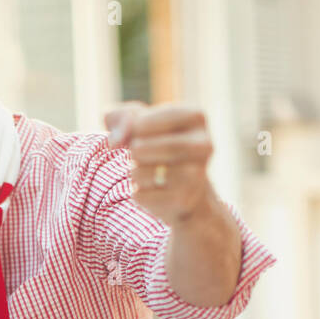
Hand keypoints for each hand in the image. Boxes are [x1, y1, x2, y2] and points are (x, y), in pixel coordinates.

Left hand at [104, 101, 215, 223]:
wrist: (184, 186)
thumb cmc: (156, 143)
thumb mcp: (137, 122)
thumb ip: (122, 118)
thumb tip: (115, 141)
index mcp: (196, 117)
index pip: (149, 121)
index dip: (133, 129)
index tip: (136, 133)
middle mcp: (204, 145)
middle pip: (147, 148)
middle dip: (134, 152)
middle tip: (138, 154)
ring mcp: (197, 176)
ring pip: (143, 174)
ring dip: (135, 173)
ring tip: (148, 171)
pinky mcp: (184, 201)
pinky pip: (142, 196)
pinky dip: (138, 193)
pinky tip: (153, 189)